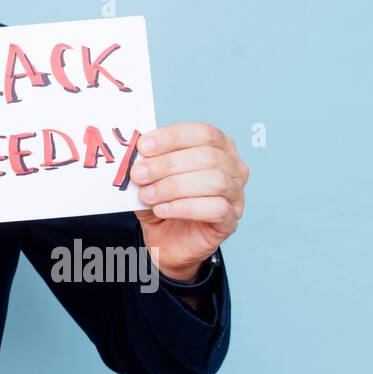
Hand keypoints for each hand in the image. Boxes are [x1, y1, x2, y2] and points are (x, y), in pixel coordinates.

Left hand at [129, 122, 247, 281]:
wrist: (168, 240)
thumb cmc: (164, 201)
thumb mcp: (151, 177)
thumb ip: (148, 161)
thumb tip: (136, 151)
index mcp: (218, 146)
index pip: (202, 133)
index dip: (172, 137)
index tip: (143, 146)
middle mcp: (233, 167)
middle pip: (207, 156)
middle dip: (167, 164)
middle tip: (139, 174)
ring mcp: (236, 195)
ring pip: (214, 181)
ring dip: (174, 187)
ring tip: (147, 195)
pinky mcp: (231, 220)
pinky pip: (215, 208)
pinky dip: (184, 207)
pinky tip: (162, 210)